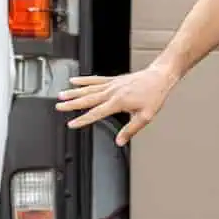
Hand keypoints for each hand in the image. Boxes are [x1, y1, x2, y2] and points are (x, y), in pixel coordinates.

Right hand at [56, 62, 177, 145]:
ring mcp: (112, 84)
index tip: (71, 124)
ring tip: (61, 95)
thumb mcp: (145, 117)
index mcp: (118, 102)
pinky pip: (95, 80)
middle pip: (87, 99)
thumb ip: (131, 130)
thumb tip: (120, 141)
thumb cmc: (154, 95)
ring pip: (88, 89)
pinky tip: (74, 81)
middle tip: (59, 107)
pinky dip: (84, 80)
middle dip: (72, 104)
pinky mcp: (113, 79)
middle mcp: (112, 92)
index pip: (96, 113)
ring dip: (74, 92)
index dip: (82, 120)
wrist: (159, 77)